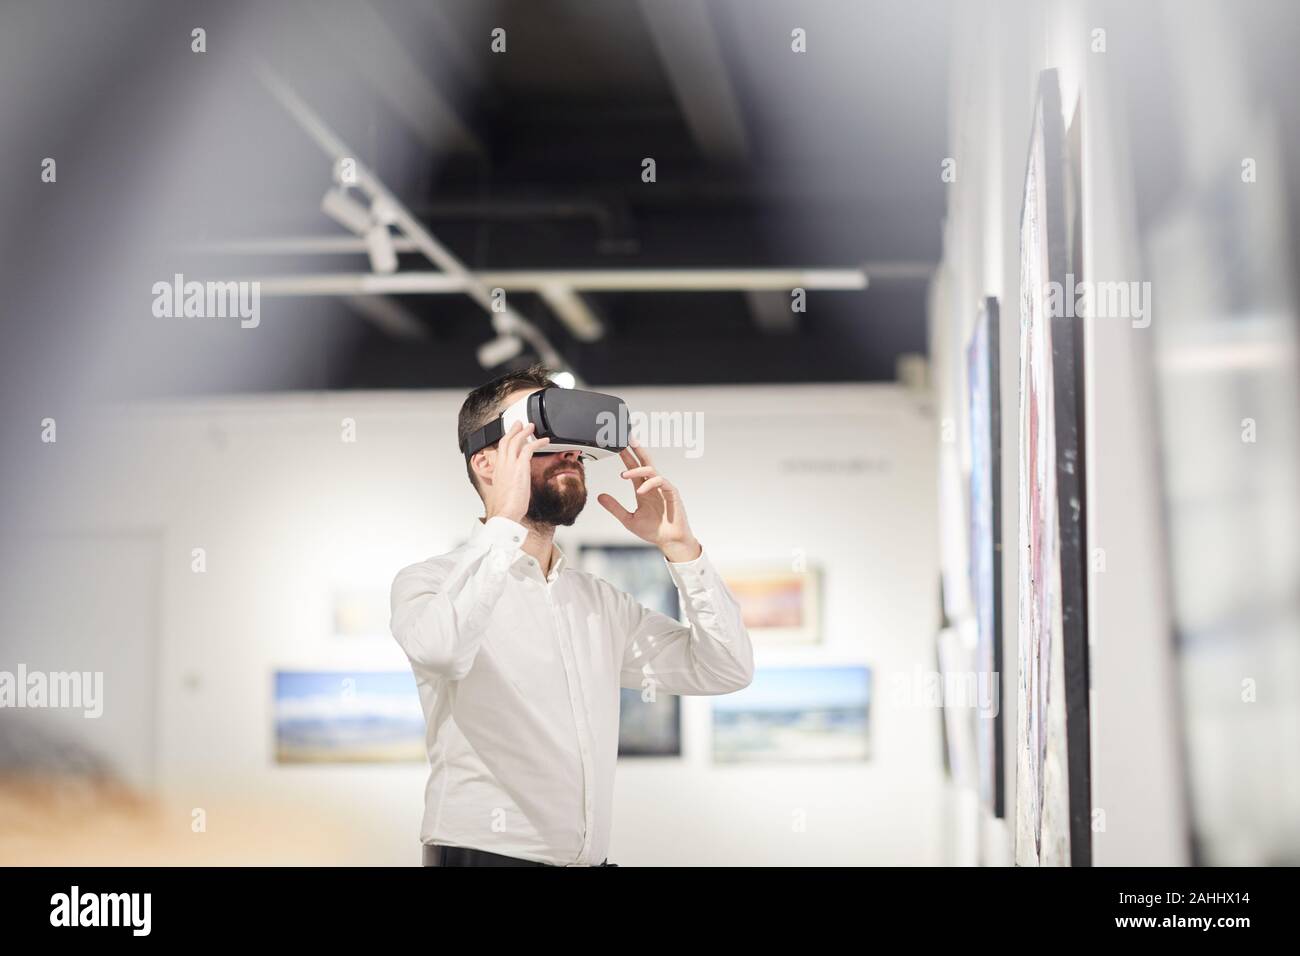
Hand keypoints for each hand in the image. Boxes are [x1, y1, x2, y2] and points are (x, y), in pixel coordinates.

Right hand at [482, 422, 549, 523]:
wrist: (504, 513)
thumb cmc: (505, 507)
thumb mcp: (505, 492)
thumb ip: (509, 484)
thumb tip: (516, 485)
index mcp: (497, 470)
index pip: (500, 450)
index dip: (506, 440)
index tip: (511, 435)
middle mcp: (502, 464)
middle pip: (505, 441)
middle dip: (513, 430)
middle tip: (519, 424)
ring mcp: (510, 464)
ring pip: (515, 441)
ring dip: (524, 432)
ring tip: (532, 427)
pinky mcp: (520, 467)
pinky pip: (529, 448)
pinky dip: (538, 442)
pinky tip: (545, 441)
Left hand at [597, 440, 700, 561]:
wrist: (670, 542)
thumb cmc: (654, 531)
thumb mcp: (628, 519)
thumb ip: (615, 507)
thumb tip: (600, 496)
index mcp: (643, 489)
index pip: (634, 468)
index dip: (626, 456)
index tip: (616, 446)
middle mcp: (653, 486)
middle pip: (644, 462)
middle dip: (636, 450)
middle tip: (626, 439)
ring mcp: (663, 488)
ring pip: (651, 470)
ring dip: (636, 470)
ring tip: (623, 475)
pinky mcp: (672, 493)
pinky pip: (661, 482)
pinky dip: (649, 484)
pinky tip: (640, 491)